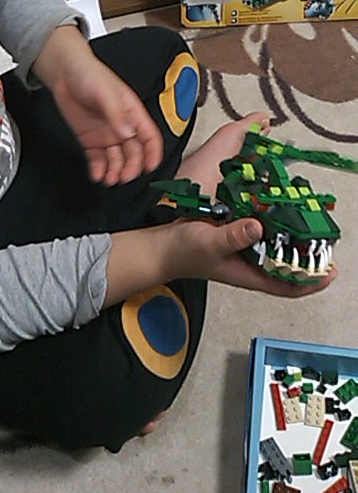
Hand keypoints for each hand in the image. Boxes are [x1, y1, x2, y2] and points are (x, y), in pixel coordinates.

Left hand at [34, 26, 162, 184]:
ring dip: (116, 171)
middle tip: (125, 176)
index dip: (153, 152)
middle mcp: (122, 127)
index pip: (150, 137)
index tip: (150, 166)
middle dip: (132, 166)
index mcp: (133, 114)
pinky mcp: (90, 140)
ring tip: (110, 179)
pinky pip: (97, 159)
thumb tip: (128, 133)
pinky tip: (97, 175)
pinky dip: (98, 169)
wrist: (64, 73)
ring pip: (117, 159)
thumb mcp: (105, 92)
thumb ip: (116, 113)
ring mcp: (106, 135)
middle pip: (134, 153)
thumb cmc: (89, 75)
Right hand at [106, 215, 336, 307]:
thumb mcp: (208, 242)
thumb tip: (258, 227)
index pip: (287, 286)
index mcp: (248, 274)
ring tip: (310, 220)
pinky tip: (278, 207)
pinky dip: (273, 222)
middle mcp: (251, 263)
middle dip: (309, 256)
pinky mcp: (237, 234)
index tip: (331, 271)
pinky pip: (262, 231)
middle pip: (288, 266)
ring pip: (277, 247)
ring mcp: (245, 249)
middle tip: (325, 238)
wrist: (161, 246)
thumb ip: (233, 235)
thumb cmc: (182, 251)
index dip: (312, 282)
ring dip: (293, 237)